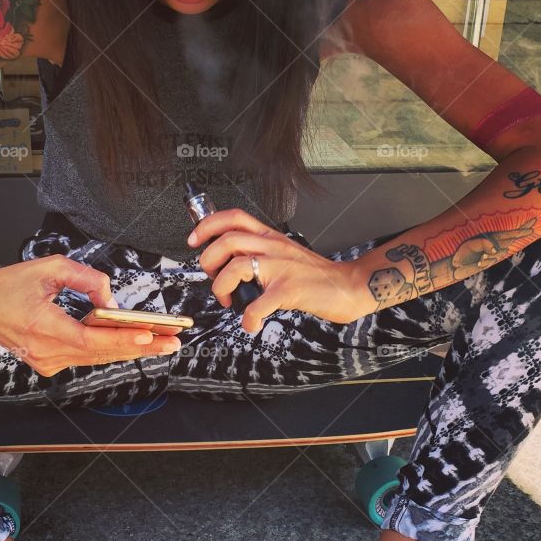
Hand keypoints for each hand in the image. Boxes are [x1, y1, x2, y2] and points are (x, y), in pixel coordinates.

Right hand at [0, 256, 181, 376]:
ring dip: (130, 350)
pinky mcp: (48, 362)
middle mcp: (45, 351)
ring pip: (97, 358)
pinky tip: (135, 342)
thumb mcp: (49, 268)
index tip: (149, 335)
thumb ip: (86, 279)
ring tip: (163, 343)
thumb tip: (111, 300)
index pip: (90, 340)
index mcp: (42, 327)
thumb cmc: (8, 284)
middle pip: (101, 353)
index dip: (121, 339)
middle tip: (173, 342)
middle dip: (140, 347)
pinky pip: (86, 357)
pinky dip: (110, 349)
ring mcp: (46, 361)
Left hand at [187, 209, 370, 332]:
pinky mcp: (289, 290)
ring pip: (236, 267)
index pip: (233, 217)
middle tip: (212, 278)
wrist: (347, 285)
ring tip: (227, 300)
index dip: (207, 225)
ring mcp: (281, 267)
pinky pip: (258, 304)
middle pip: (227, 240)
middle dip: (208, 261)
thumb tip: (229, 261)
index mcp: (269, 236)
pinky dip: (248, 317)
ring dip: (221, 287)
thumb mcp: (283, 252)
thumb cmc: (313, 274)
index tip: (194, 240)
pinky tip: (251, 323)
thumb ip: (259, 251)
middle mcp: (272, 247)